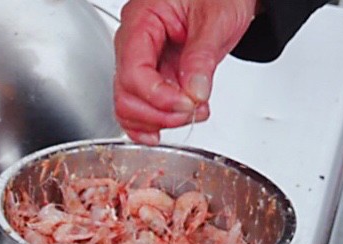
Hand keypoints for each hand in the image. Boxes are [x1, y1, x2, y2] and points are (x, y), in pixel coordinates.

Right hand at [113, 0, 257, 143]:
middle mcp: (133, 42)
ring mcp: (140, 60)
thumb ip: (201, 57)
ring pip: (129, 106)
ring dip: (158, 120)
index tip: (187, 104)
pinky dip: (151, 122)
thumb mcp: (216, 19)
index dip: (158, 97)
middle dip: (158, 113)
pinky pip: (138, 105)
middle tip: (190, 112)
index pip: (133, 72)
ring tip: (190, 113)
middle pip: (126, 94)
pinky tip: (167, 125)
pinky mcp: (151, 74)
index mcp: (141, 20)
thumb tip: (193, 93)